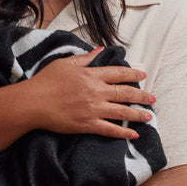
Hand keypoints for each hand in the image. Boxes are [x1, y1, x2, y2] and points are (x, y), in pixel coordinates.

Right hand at [25, 48, 155, 138]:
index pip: (118, 73)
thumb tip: (99, 51)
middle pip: (125, 93)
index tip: (142, 76)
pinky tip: (133, 134)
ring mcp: (93, 109)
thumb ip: (85, 59)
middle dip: (142, 96)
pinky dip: (122, 132)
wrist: (33, 103)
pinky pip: (109, 129)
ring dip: (138, 114)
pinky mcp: (87, 125)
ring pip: (122, 112)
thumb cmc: (45, 81)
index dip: (133, 74)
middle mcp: (96, 91)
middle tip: (153, 98)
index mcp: (91, 75)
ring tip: (149, 116)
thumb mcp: (65, 63)